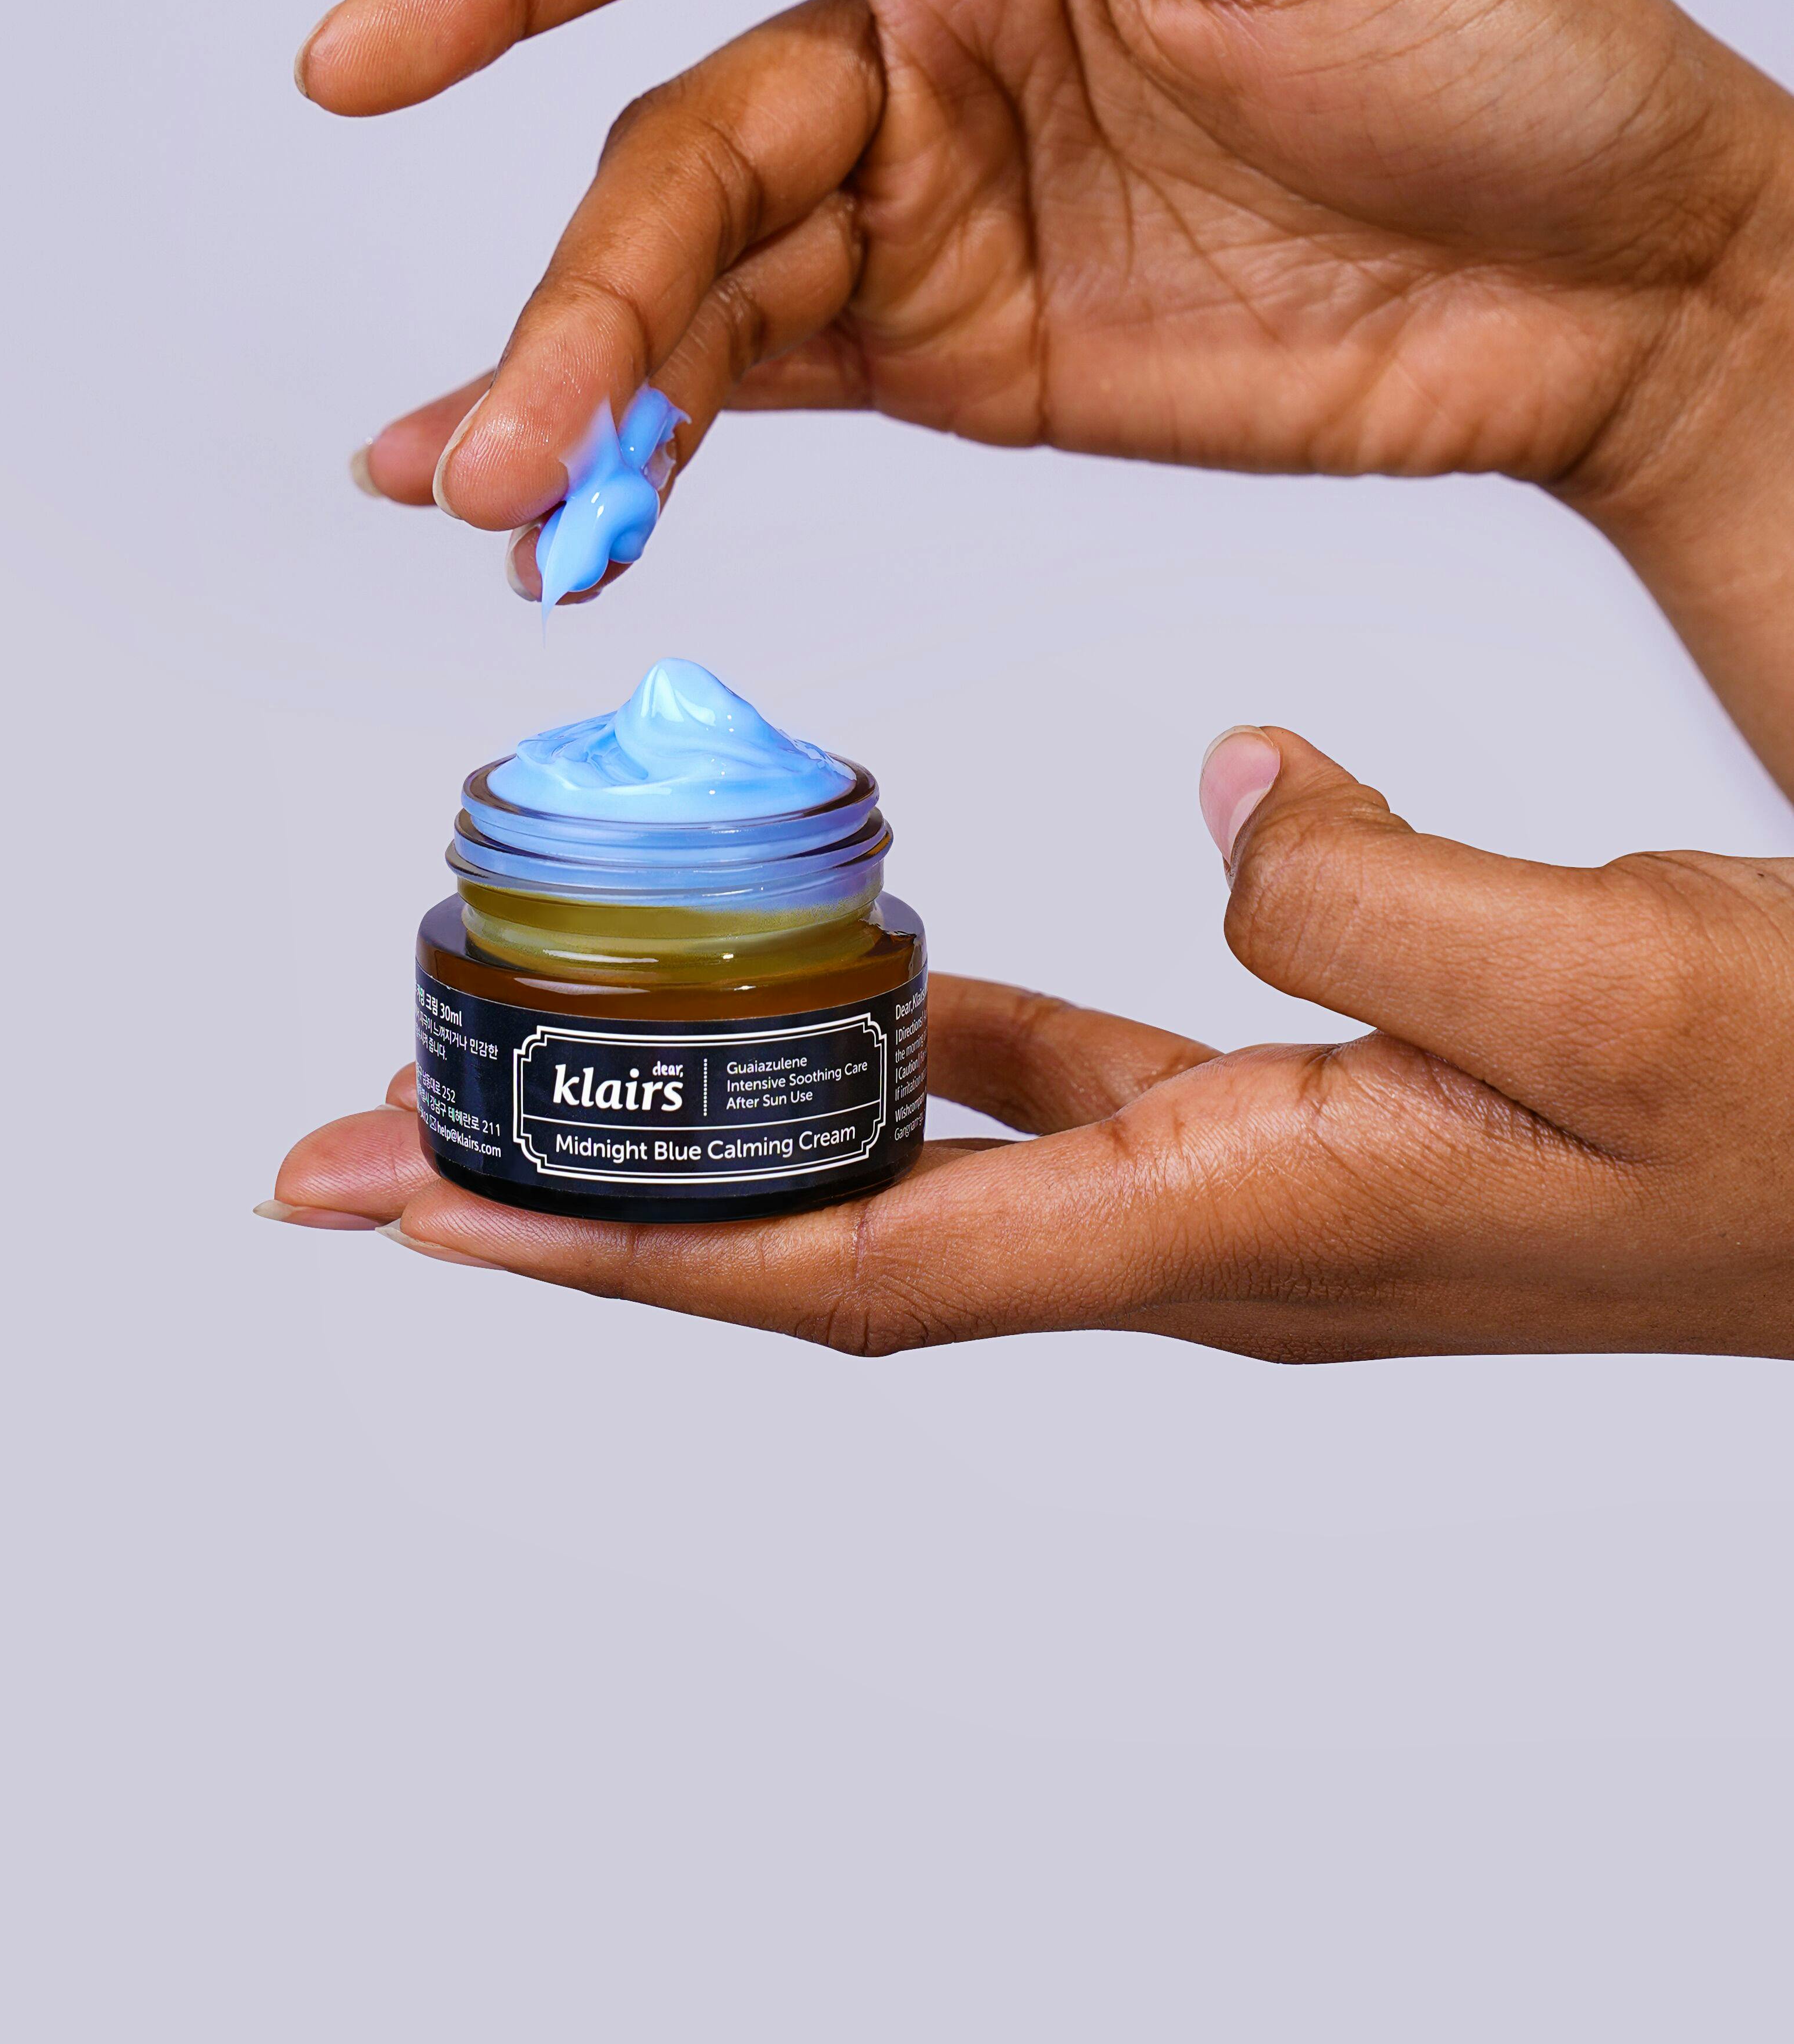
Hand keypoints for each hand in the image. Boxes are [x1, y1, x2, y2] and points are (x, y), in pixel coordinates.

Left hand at [264, 728, 1793, 1361]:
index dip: (634, 1241)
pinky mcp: (1289, 1118)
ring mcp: (1241, 1181)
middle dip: (607, 1193)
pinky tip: (867, 976)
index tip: (426, 1210)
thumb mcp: (1589, 978)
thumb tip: (1210, 790)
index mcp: (1244, 1221)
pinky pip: (1046, 1085)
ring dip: (738, 1119)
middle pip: (833, 1230)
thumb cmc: (1786, 1109)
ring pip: (921, 1158)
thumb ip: (1370, 889)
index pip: (867, 1252)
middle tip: (389, 1130)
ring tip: (573, 1050)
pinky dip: (925, 1038)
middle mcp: (1201, 1232)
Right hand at [304, 0, 1793, 610]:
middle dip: (580, 296)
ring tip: (493, 495)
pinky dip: (656, 441)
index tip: (362, 52)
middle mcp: (907, 42)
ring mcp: (921, 208)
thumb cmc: (1491, 45)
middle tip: (502, 441)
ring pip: (694, 286)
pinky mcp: (959, 353)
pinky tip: (556, 501)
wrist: (1618, 280)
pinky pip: (766, 386)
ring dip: (584, 387)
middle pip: (673, 154)